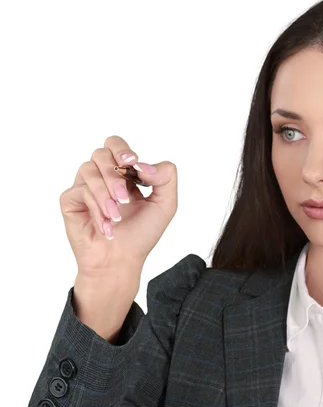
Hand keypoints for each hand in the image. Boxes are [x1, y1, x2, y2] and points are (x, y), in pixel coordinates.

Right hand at [60, 135, 177, 276]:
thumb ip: (166, 178)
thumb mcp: (165, 205)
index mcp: (124, 173)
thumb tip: (143, 164)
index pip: (117, 146)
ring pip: (88, 169)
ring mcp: (85, 186)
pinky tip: (106, 226)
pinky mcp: (71, 200)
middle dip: (115, 174)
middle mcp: (102, 176)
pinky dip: (96, 208)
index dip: (122, 150)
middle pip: (101, 153)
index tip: (132, 163)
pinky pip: (80, 191)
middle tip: (125, 197)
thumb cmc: (141, 234)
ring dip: (106, 193)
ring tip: (116, 215)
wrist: (120, 260)